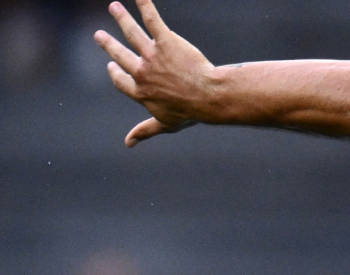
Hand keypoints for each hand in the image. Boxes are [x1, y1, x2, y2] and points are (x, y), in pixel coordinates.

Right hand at [94, 0, 213, 146]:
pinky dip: (145, 6)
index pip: (122, 81)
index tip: (110, 66)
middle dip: (109, 44)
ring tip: (114, 7)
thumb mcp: (166, 124)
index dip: (115, 73)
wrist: (208, 96)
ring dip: (121, 19)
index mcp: (140, 91)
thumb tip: (128, 143)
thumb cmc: (190, 112)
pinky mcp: (166, 41)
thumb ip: (145, 130)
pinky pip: (153, 20)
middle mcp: (142, 72)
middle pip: (121, 54)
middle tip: (99, 35)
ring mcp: (153, 55)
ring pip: (132, 33)